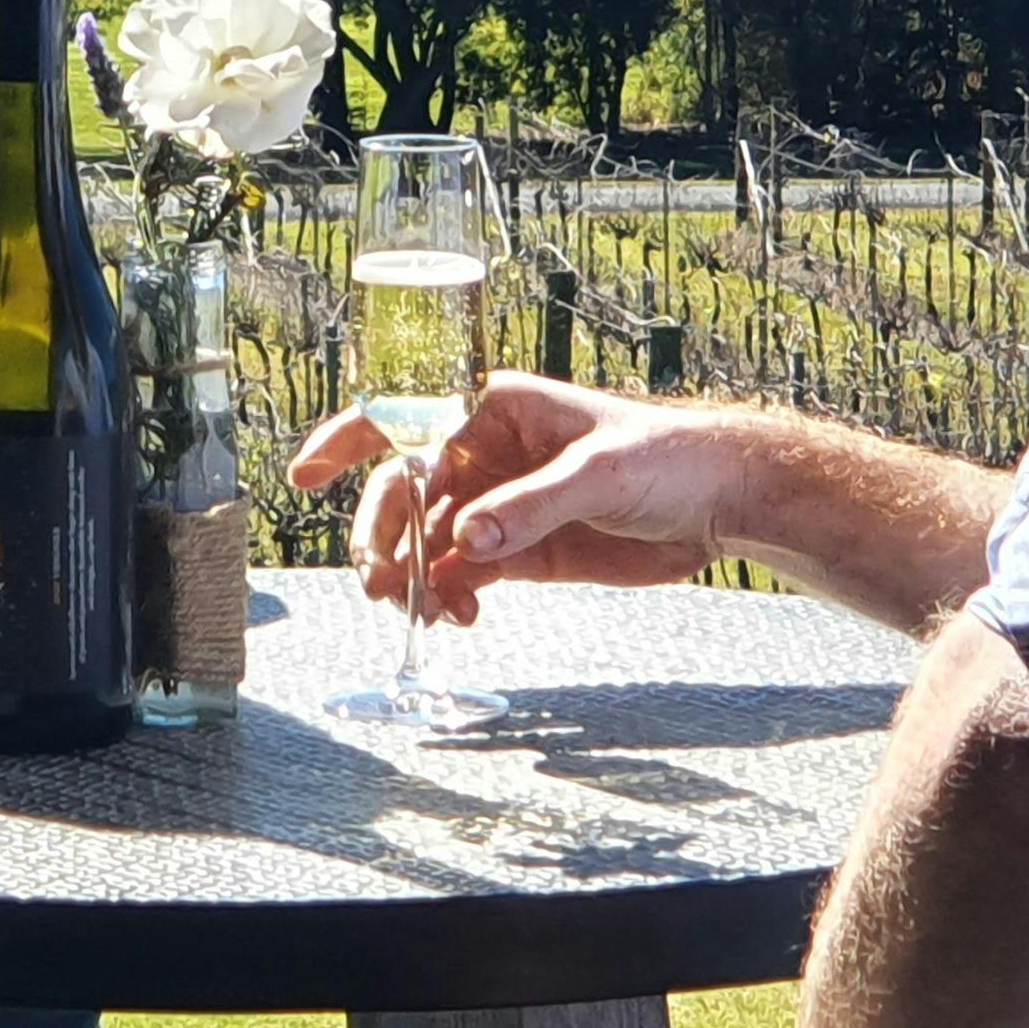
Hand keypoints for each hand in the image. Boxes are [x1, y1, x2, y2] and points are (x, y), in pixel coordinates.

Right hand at [291, 372, 734, 623]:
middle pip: (406, 492)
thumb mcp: (601, 473)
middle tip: (381, 581)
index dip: (347, 440)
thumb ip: (531, 506)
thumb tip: (467, 540)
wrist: (723, 502)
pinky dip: (449, 596)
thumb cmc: (670, 457)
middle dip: (385, 535)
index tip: (305, 472)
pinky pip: (464, 574)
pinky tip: (455, 617)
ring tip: (419, 611)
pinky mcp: (523, 551)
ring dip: (414, 575)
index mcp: (496, 410)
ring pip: (429, 541)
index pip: (404, 417)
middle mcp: (487, 455)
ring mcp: (502, 505)